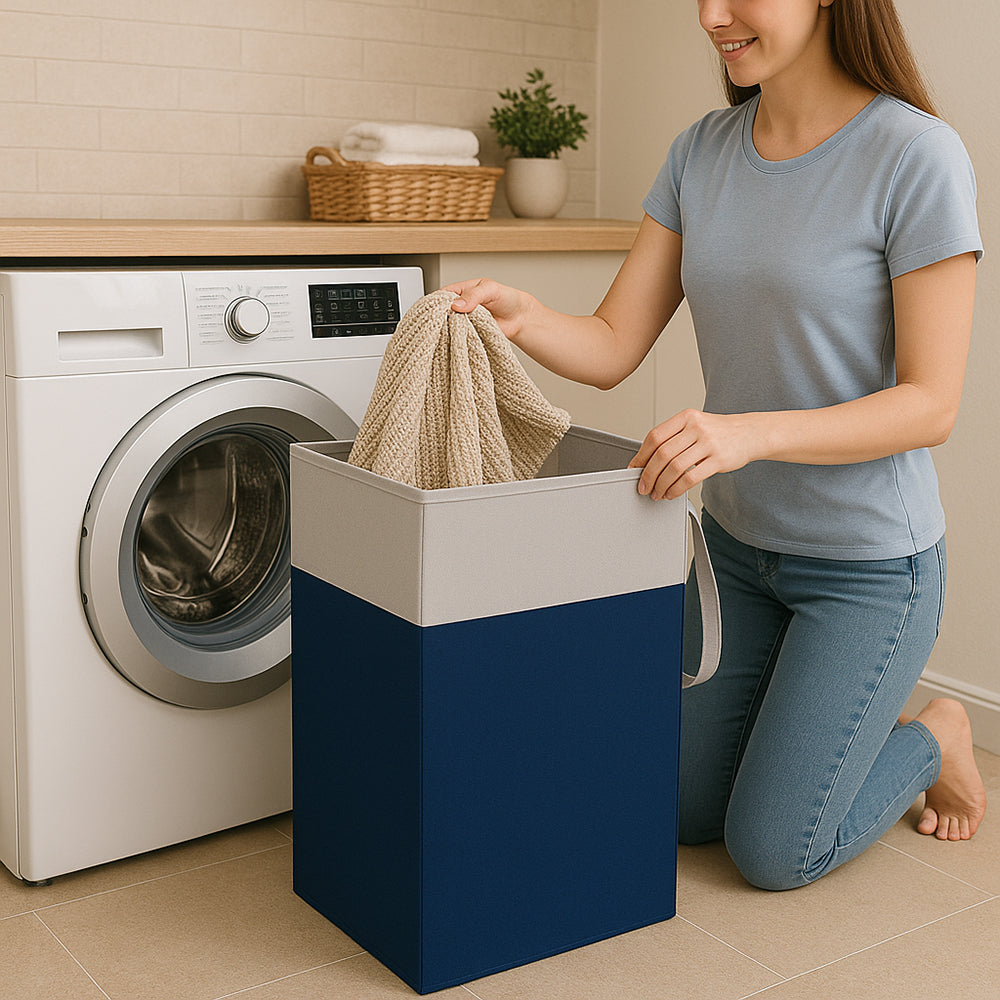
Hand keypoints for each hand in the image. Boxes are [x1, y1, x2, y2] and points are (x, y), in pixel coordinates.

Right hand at [443, 278, 524, 338]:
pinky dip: (458, 339)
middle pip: (443, 313)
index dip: (437, 303)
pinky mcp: (469, 334)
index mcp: (461, 290)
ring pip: (449, 326)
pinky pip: (459, 337)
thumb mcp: (490, 289)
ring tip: (455, 331)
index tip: (437, 311)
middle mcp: (460, 306)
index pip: (442, 296)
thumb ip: (474, 295)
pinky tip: (460, 339)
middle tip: (447, 322)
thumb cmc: (507, 299)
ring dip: (450, 330)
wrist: (520, 318)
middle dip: (442, 318)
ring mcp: (464, 321)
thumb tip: (456, 305)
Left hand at [628, 409, 759, 500]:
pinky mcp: (718, 460)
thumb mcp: (695, 425)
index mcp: (686, 417)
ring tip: (656, 492)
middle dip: (648, 474)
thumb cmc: (718, 432)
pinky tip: (671, 493)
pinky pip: (690, 478)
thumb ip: (673, 438)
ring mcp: (708, 443)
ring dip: (661, 485)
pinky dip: (676, 489)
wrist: (750, 433)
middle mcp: (696, 428)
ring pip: (674, 468)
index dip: (641, 455)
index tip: (634, 468)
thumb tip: (647, 461)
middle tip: (643, 486)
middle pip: (662, 454)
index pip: (655, 436)